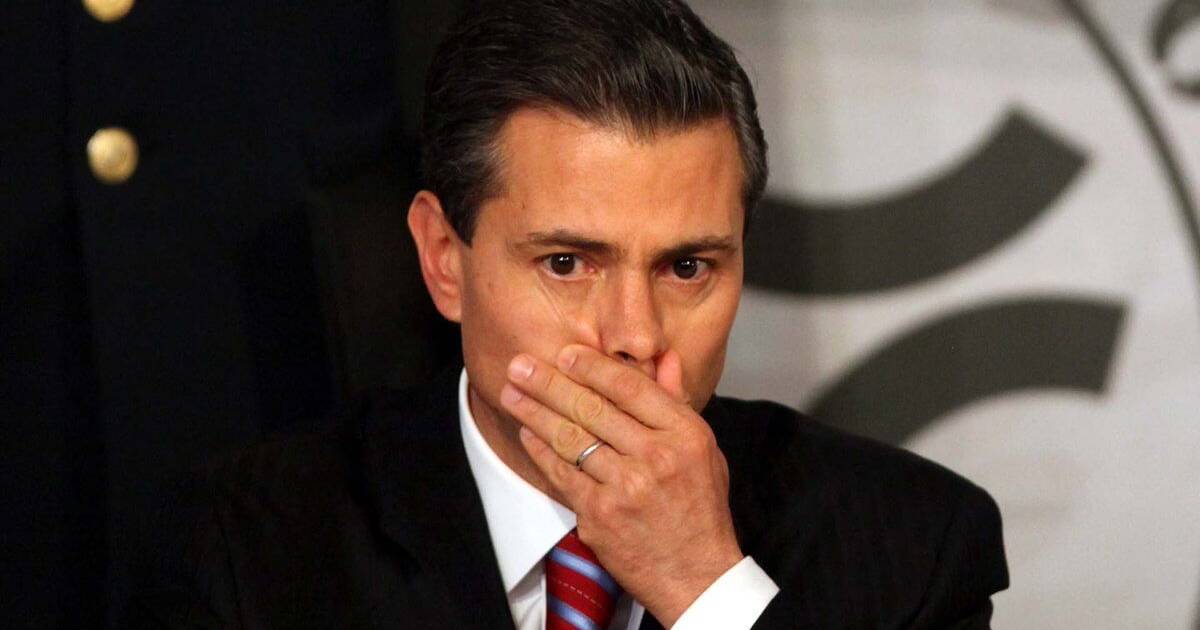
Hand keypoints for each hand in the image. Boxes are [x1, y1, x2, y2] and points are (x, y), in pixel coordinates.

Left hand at [499, 345, 743, 625]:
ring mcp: (626, 486)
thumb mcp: (704, 450)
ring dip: (535, 413)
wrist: (697, 573)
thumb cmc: (700, 508)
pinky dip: (541, 451)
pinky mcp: (600, 514)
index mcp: (685, 434)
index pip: (631, 387)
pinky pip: (561, 473)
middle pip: (592, 408)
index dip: (593, 366)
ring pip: (571, 438)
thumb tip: (666, 358)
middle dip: (550, 383)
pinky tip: (527, 434)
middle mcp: (656, 456)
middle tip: (521, 365)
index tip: (565, 353)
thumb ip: (679, 402)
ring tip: (512, 393)